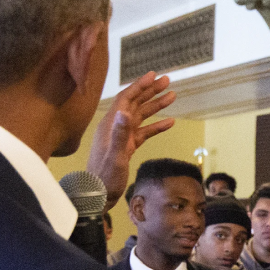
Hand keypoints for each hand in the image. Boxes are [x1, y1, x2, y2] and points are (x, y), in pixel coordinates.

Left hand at [86, 72, 175, 209]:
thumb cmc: (104, 177)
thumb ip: (119, 134)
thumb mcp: (114, 157)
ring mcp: (122, 136)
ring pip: (141, 116)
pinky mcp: (127, 147)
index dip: (139, 86)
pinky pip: (144, 132)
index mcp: (110, 125)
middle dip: (151, 91)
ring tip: (172, 96)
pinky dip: (156, 126)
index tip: (153, 75)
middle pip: (135, 103)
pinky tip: (170, 122)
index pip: (126, 99)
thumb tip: (126, 112)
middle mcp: (115, 127)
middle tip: (167, 80)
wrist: (97, 194)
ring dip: (156, 106)